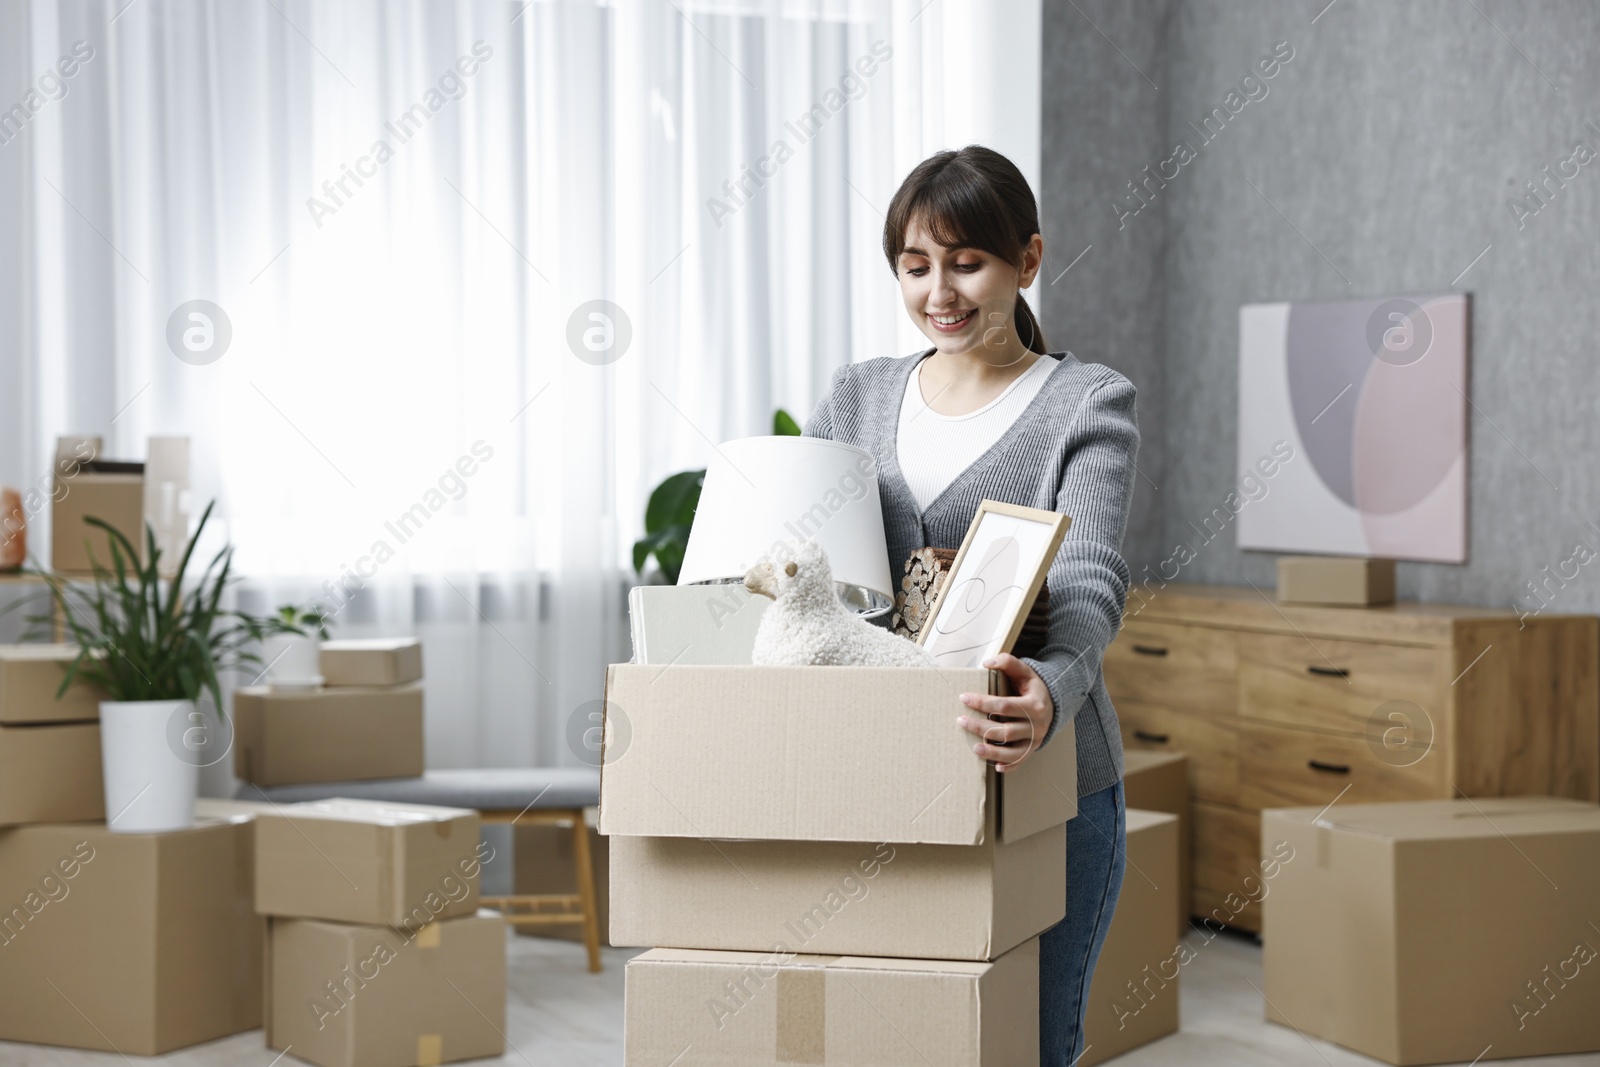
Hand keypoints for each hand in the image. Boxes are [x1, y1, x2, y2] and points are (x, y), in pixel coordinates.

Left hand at [956, 652, 1052, 772]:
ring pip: (1012, 750)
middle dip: (981, 727)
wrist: (1053, 703)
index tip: (964, 697)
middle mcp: (1037, 725)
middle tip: (961, 721)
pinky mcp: (1033, 749)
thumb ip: (1008, 663)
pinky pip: (1021, 760)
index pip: (1004, 705)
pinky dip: (1009, 766)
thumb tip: (987, 663)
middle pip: (1006, 730)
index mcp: (1034, 704)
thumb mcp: (1025, 671)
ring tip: (974, 747)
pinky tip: (996, 767)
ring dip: (992, 751)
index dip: (983, 702)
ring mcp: (1036, 739)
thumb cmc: (1033, 687)